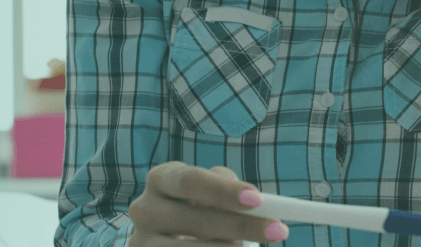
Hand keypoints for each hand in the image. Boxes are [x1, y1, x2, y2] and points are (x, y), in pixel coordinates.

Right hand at [128, 162, 289, 245]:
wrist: (162, 237)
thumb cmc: (195, 207)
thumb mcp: (207, 190)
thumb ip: (225, 188)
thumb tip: (253, 200)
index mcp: (160, 179)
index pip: (190, 181)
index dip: (223, 191)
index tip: (258, 200)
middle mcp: (144, 210)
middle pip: (197, 221)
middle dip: (242, 226)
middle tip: (279, 231)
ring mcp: (142, 243)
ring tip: (245, 246)